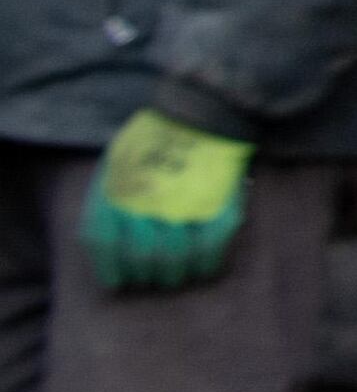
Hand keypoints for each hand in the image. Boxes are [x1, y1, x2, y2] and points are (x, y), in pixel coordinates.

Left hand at [85, 110, 252, 296]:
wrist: (205, 111)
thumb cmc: (157, 138)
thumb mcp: (118, 160)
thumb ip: (111, 198)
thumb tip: (114, 242)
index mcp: (115, 188)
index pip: (104, 243)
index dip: (112, 268)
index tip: (121, 279)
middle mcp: (145, 200)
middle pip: (142, 256)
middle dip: (149, 273)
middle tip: (155, 274)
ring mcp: (182, 204)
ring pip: (174, 258)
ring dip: (177, 273)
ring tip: (179, 274)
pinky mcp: (218, 205)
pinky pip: (211, 249)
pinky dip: (208, 263)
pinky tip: (206, 267)